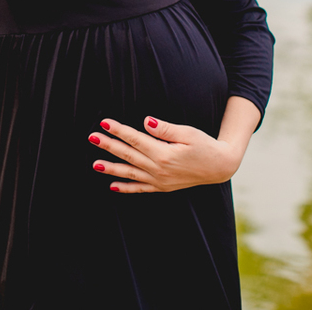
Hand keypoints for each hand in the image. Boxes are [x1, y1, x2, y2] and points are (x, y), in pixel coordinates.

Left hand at [87, 116, 245, 192]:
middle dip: (109, 145)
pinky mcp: (163, 187)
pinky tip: (113, 185)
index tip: (104, 123)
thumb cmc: (205, 145)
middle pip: (128, 155)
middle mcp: (159, 169)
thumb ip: (165, 129)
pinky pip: (140, 188)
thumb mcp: (188, 133)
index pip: (135, 139)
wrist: (220, 167)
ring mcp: (160, 180)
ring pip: (130, 173)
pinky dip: (126, 188)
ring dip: (111, 168)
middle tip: (92, 137)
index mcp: (164, 154)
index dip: (119, 130)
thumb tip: (145, 121)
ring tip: (95, 164)